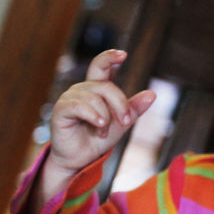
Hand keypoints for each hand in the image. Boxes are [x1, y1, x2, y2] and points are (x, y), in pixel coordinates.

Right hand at [47, 49, 156, 176]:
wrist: (79, 160)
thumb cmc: (97, 139)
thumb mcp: (121, 124)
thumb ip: (133, 109)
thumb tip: (152, 94)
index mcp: (96, 88)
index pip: (102, 65)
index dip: (110, 57)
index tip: (124, 54)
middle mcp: (82, 89)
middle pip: (105, 86)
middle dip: (120, 104)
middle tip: (126, 121)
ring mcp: (70, 97)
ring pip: (95, 97)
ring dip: (105, 117)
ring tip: (102, 132)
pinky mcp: (61, 109)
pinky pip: (80, 105)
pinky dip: (93, 115)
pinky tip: (99, 126)